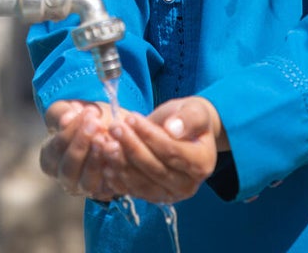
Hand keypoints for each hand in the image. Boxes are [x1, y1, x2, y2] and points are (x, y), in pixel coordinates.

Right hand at [38, 100, 119, 200]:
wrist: (117, 130)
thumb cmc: (89, 119)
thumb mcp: (72, 109)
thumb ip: (63, 111)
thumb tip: (66, 119)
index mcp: (50, 157)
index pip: (55, 147)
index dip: (71, 130)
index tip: (89, 112)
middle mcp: (64, 177)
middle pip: (68, 168)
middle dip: (82, 144)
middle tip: (97, 124)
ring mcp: (84, 189)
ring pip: (86, 183)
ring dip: (95, 161)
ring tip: (106, 139)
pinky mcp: (104, 193)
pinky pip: (107, 189)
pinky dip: (112, 173)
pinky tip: (118, 153)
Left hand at [102, 96, 223, 203]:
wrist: (181, 132)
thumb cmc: (187, 118)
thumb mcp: (194, 111)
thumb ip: (188, 118)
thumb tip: (173, 129)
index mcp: (202, 164)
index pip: (172, 152)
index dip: (150, 136)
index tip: (131, 117)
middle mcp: (188, 185)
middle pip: (155, 169)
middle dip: (132, 147)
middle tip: (115, 127)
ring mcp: (170, 195)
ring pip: (141, 183)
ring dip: (120, 163)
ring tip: (105, 142)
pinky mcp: (152, 197)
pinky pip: (132, 191)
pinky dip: (116, 177)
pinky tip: (104, 161)